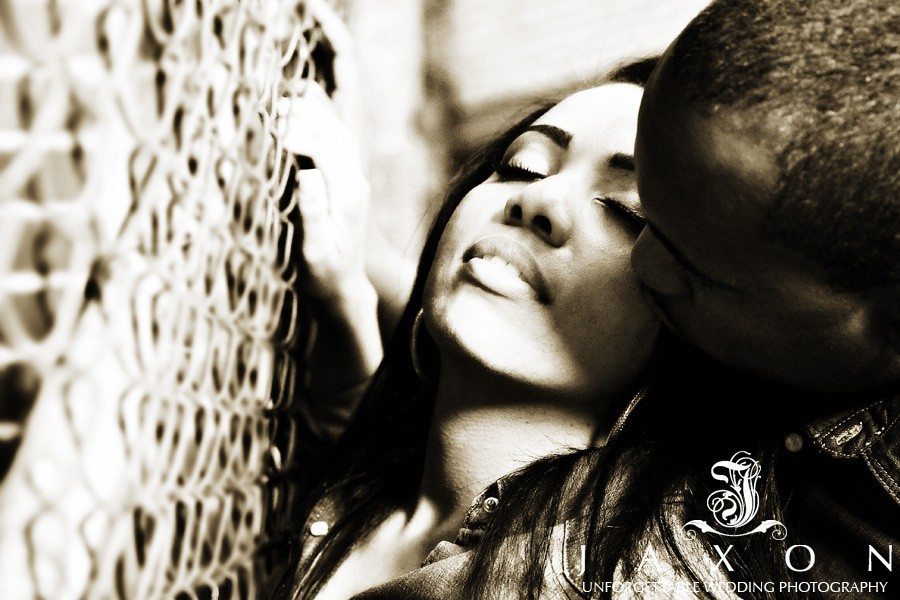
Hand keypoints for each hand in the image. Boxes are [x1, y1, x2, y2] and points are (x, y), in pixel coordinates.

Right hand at [279, 83, 371, 306]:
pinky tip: (298, 110)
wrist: (343, 288)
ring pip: (339, 131)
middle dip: (303, 114)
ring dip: (312, 113)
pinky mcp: (347, 179)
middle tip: (270, 107)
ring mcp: (354, 177)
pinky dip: (318, 121)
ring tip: (280, 102)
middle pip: (335, 131)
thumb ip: (313, 212)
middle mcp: (356, 180)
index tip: (270, 127)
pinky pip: (337, 140)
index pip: (326, 147)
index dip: (298, 131)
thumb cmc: (324, 275)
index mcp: (349, 195)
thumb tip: (307, 175)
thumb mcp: (315, 251)